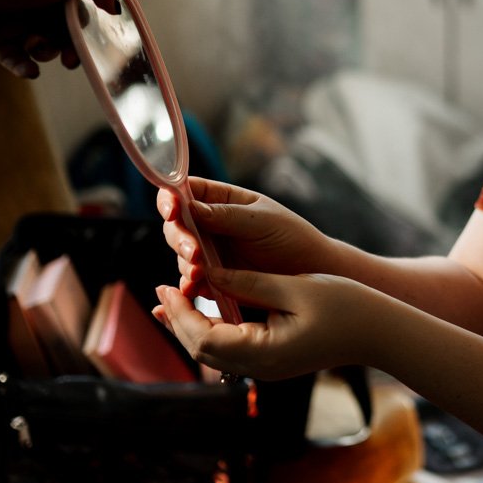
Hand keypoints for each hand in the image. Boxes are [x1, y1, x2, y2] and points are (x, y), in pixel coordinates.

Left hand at [0, 0, 117, 76]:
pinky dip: (24, 67)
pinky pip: (16, 59)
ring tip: (33, 48)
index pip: (81, 8)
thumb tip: (114, 4)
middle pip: (65, 31)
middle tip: (69, 59)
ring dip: (44, 53)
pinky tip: (27, 70)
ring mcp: (15, 19)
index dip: (85, 28)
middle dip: (68, 46)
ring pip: (43, 47)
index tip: (86, 43)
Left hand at [153, 269, 382, 379]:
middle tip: (161, 290)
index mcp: (263, 352)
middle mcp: (259, 368)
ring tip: (170, 300)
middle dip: (176, 321)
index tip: (165, 286)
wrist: (380, 332)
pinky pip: (229, 349)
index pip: (203, 338)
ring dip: (189, 327)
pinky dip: (209, 331)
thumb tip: (210, 274)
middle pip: (201, 350)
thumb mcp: (294, 287)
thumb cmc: (345, 306)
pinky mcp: (271, 360)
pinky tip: (201, 311)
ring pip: (212, 353)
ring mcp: (265, 368)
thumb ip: (249, 282)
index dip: (179, 313)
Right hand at [158, 176, 335, 298]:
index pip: (185, 192)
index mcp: (221, 199)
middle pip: (177, 225)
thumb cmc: (291, 236)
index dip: (171, 199)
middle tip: (193, 252)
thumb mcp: (261, 221)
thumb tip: (189, 205)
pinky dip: (189, 285)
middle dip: (180, 238)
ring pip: (182, 255)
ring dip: (184, 263)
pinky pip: (192, 281)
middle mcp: (210, 224)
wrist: (311, 272)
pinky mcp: (213, 278)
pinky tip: (193, 291)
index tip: (174, 210)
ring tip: (198, 274)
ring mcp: (209, 252)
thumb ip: (225, 215)